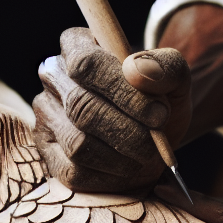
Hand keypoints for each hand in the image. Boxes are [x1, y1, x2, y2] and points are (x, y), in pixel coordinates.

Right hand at [33, 27, 190, 192]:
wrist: (156, 136)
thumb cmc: (160, 100)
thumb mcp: (175, 79)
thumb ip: (165, 67)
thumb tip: (136, 71)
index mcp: (78, 46)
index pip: (86, 64)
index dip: (123, 91)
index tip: (159, 111)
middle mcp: (53, 78)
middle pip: (82, 107)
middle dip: (130, 130)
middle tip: (158, 140)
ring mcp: (47, 117)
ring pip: (78, 143)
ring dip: (123, 156)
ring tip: (148, 155)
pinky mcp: (49, 155)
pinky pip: (74, 172)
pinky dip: (111, 177)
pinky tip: (129, 168)